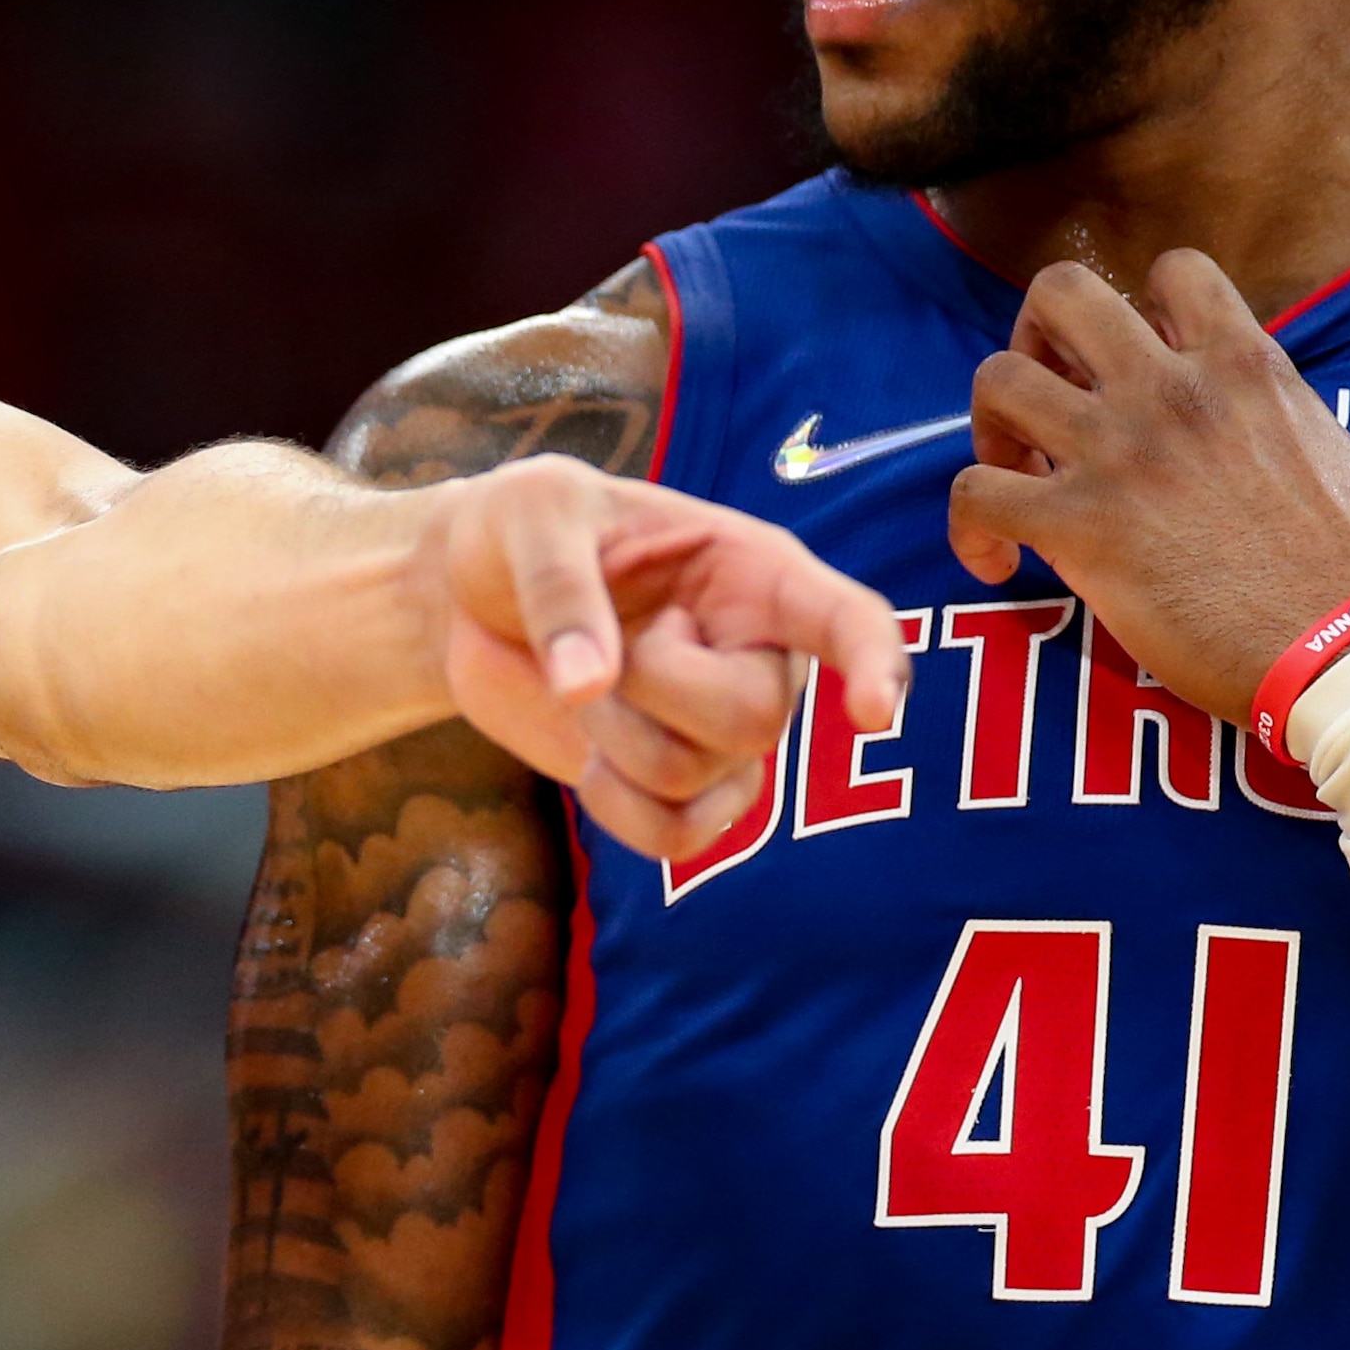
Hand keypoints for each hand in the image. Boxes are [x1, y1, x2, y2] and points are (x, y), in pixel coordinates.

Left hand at [421, 456, 910, 860]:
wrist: (475, 599)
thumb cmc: (527, 531)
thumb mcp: (532, 513)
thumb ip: (560, 589)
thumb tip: (585, 688)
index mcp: (753, 572)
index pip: (848, 619)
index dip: (875, 663)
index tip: (873, 711)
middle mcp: (760, 655)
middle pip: (755, 717)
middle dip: (653, 687)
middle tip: (597, 644)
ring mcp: (724, 731)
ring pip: (697, 780)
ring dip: (613, 738)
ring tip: (585, 685)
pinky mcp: (680, 788)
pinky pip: (675, 836)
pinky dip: (616, 809)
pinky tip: (590, 758)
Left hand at [948, 252, 1349, 720]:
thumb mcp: (1324, 449)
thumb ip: (1262, 415)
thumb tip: (1225, 427)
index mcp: (1246, 364)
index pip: (1174, 269)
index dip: (1136, 306)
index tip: (1133, 365)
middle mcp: (1174, 390)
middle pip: (1061, 292)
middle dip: (1036, 335)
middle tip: (1047, 399)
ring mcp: (1120, 450)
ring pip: (997, 379)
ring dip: (991, 425)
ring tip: (1015, 477)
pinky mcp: (1081, 526)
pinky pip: (974, 491)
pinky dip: (967, 526)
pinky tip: (996, 562)